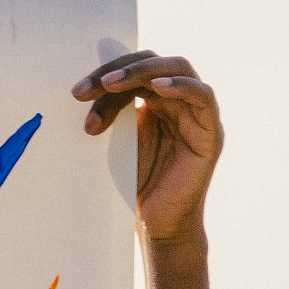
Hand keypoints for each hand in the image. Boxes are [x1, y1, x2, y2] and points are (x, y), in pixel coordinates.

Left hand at [71, 51, 222, 245]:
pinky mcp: (211, 132)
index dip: (106, 72)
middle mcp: (178, 101)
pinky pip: (203, 97)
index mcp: (156, 100)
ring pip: (178, 70)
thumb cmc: (134, 184)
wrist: (156, 225)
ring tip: (112, 84)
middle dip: (120, 70)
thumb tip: (82, 86)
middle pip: (154, 63)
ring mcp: (197, 114)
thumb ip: (110, 111)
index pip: (135, 67)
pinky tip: (157, 87)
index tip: (78, 91)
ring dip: (143, 72)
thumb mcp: (116, 140)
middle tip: (89, 88)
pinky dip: (181, 86)